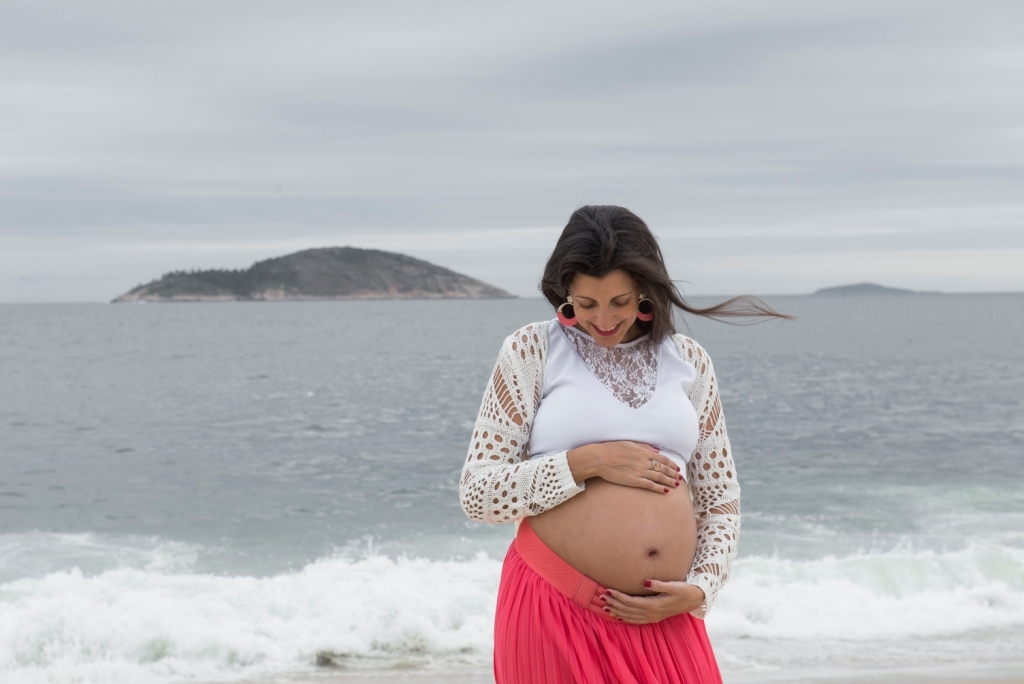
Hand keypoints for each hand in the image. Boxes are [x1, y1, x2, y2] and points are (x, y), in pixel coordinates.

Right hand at [567, 441, 681, 492]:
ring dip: (669, 481)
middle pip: (663, 468)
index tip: (677, 468)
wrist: (600, 459)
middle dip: (673, 474)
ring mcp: (639, 472)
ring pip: (659, 477)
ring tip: (676, 485)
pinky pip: (649, 485)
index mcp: (643, 452)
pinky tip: (665, 491)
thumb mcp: (629, 443)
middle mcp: (643, 462)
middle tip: (680, 478)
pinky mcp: (633, 481)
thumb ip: (644, 447)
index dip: (671, 464)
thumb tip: (656, 450)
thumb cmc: (612, 449)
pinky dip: (658, 488)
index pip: (662, 458)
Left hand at [601, 581, 704, 623]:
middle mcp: (652, 613)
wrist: (694, 600)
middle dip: (614, 603)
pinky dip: (625, 618)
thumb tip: (645, 582)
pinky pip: (636, 620)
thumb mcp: (674, 585)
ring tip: (604, 607)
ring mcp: (652, 617)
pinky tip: (618, 616)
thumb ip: (659, 584)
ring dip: (617, 611)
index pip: (631, 601)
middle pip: (628, 609)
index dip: (619, 597)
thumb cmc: (684, 590)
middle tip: (600, 597)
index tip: (608, 590)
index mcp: (654, 605)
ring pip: (630, 616)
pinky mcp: (654, 618)